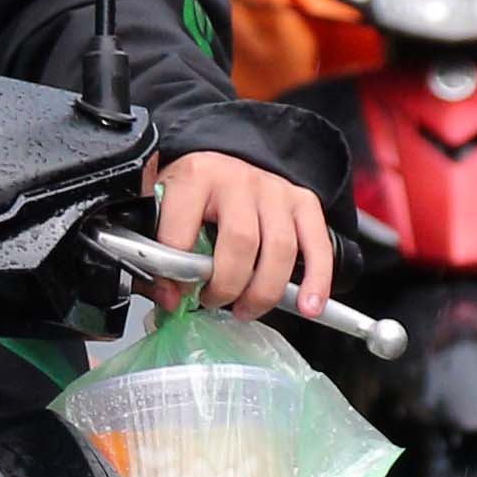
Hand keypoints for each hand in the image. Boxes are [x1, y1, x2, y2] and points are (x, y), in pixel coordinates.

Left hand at [151, 147, 334, 322]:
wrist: (222, 168)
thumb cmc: (193, 196)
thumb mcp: (162, 212)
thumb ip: (158, 256)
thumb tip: (169, 299)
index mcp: (195, 177)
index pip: (184, 234)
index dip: (178, 276)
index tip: (175, 296)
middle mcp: (237, 178)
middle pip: (241, 242)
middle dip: (227, 286)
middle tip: (213, 301)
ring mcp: (274, 189)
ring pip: (280, 249)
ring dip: (264, 292)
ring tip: (246, 309)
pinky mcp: (303, 201)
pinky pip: (317, 245)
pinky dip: (317, 280)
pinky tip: (309, 305)